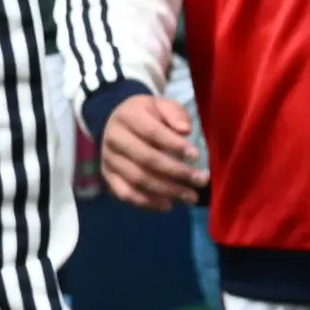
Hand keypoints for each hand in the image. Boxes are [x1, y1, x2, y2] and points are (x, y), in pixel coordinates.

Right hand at [98, 92, 204, 208]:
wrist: (117, 121)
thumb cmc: (147, 114)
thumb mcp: (161, 105)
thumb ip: (174, 114)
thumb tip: (185, 131)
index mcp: (128, 116)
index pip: (152, 132)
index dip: (174, 145)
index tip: (196, 156)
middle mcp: (114, 138)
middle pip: (146, 159)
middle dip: (176, 172)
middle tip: (201, 180)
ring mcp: (109, 159)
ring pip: (138, 179)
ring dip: (167, 191)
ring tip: (190, 197)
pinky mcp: (108, 176)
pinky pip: (126, 194)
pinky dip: (147, 202)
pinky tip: (168, 205)